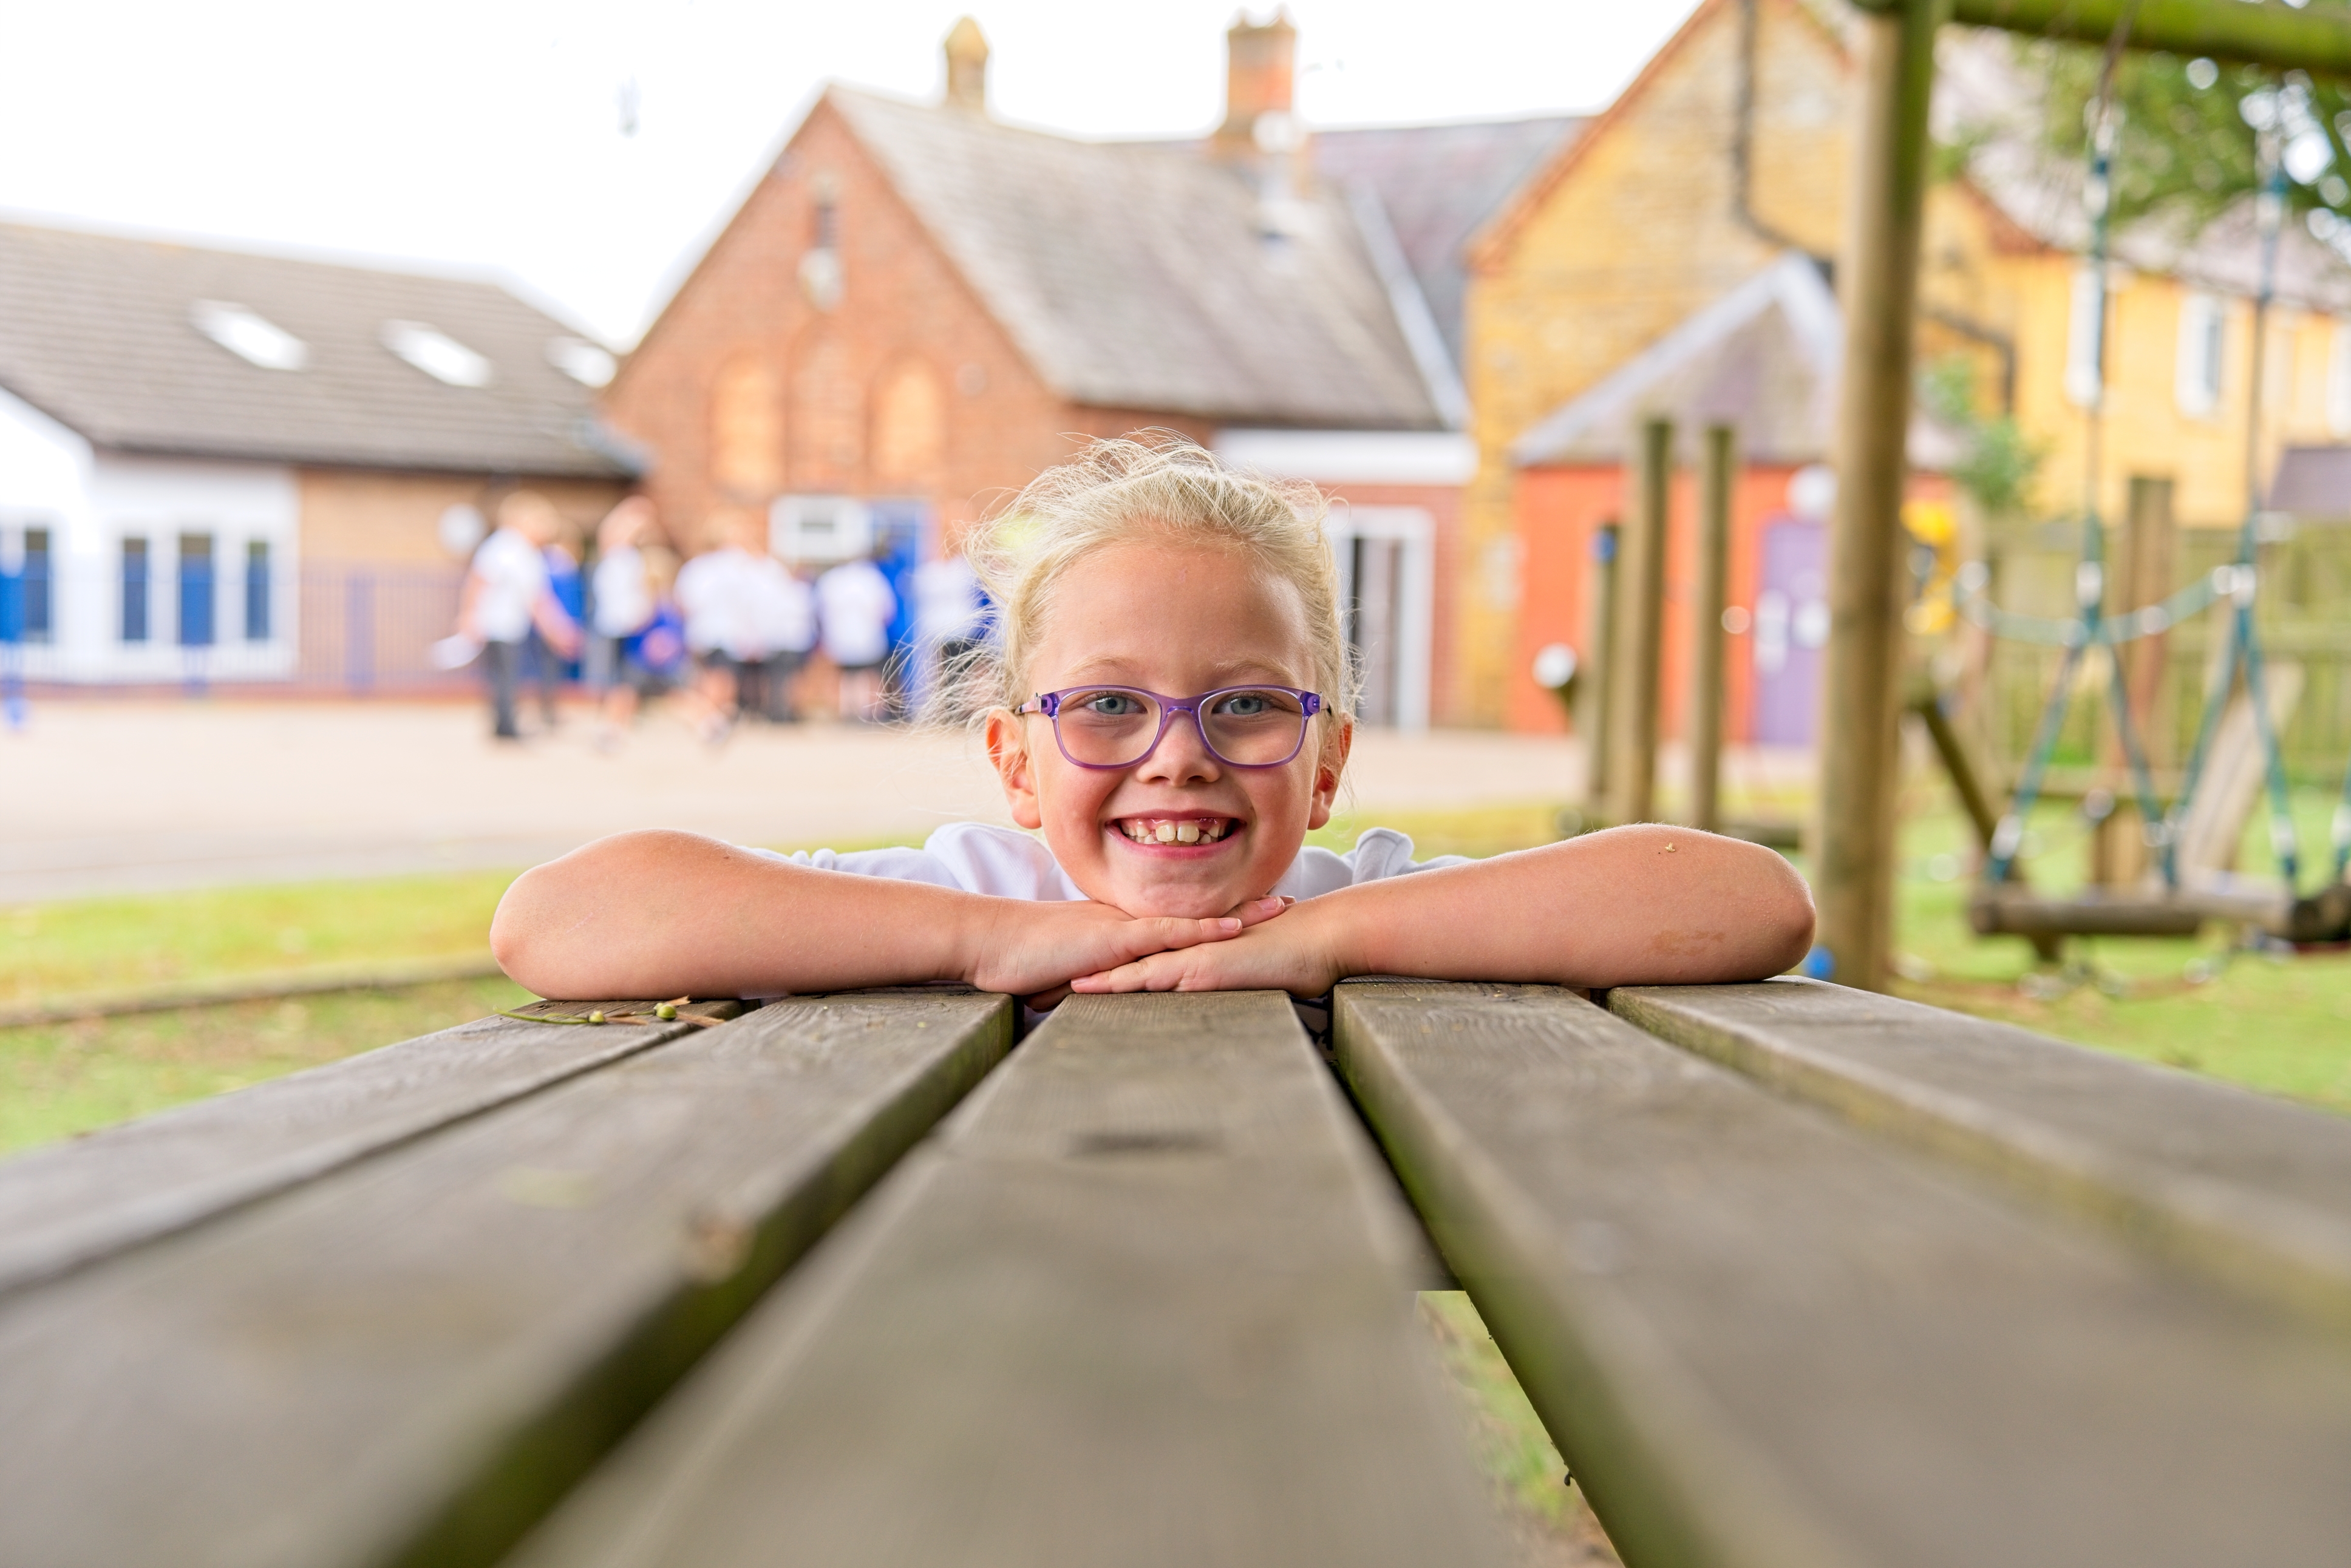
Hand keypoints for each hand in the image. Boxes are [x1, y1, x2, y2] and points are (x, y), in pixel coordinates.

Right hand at [967, 894, 1290, 1005]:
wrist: (989, 941)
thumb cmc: (1019, 961)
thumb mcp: (1065, 975)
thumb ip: (1092, 985)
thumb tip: (1101, 1003)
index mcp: (1121, 931)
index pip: (1178, 923)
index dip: (1217, 919)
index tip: (1253, 916)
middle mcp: (1130, 922)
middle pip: (1196, 915)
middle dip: (1243, 911)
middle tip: (1286, 904)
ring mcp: (1124, 928)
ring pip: (1192, 918)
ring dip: (1237, 915)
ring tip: (1278, 910)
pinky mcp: (1115, 939)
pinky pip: (1167, 933)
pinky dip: (1202, 930)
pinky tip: (1234, 929)